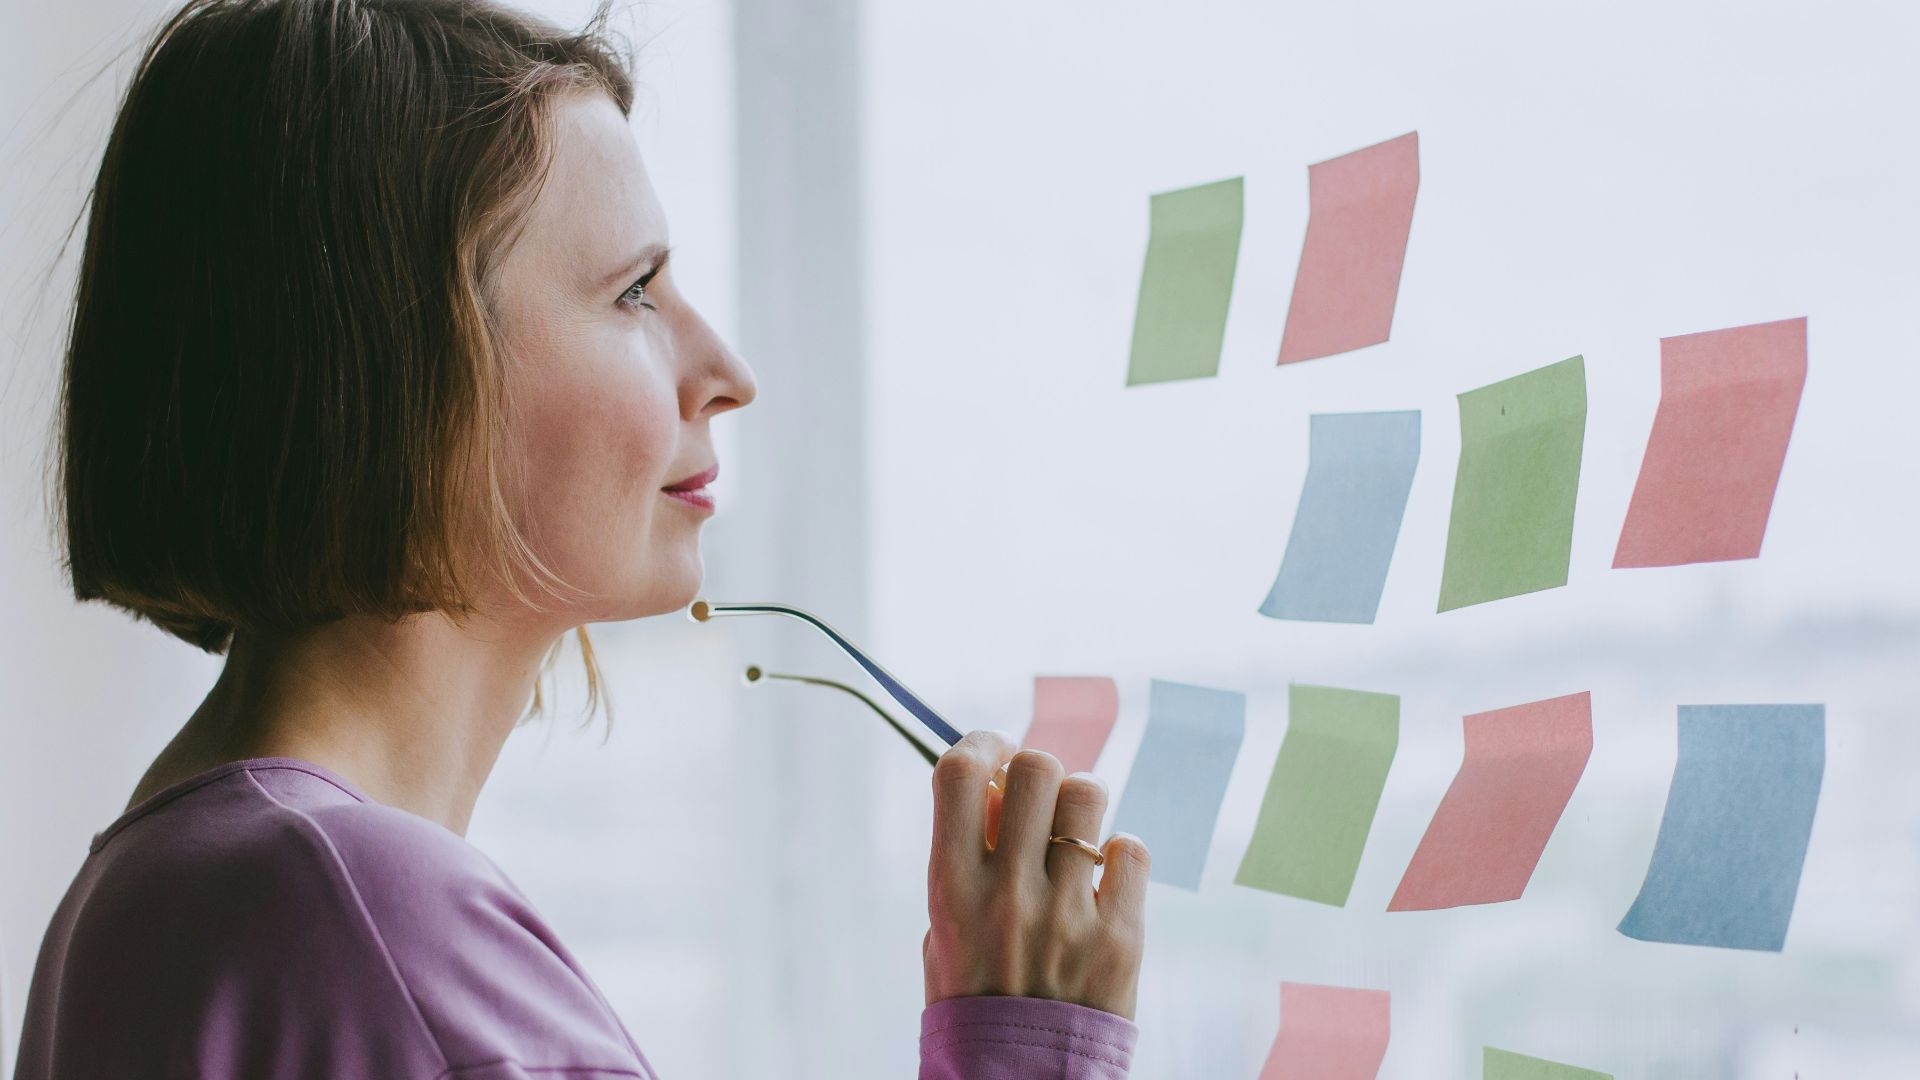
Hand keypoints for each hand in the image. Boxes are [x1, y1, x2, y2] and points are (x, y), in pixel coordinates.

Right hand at [923, 729, 1149, 1020]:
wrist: (1019, 1079)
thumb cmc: (975, 994)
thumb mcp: (945, 926)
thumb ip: (969, 856)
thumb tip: (1004, 788)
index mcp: (951, 886)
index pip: (960, 772)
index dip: (981, 742)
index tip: (994, 753)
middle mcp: (1008, 891)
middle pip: (1036, 768)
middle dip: (1037, 770)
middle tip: (1038, 801)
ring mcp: (1067, 912)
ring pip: (1088, 796)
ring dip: (1080, 805)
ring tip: (1073, 838)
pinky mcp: (1119, 935)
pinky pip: (1131, 849)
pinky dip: (1118, 855)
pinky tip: (1103, 881)